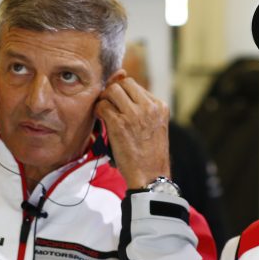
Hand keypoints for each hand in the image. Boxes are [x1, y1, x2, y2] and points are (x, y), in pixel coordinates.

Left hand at [95, 74, 169, 188]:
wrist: (150, 176)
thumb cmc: (150, 154)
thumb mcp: (155, 126)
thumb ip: (143, 108)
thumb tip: (124, 84)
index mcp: (160, 106)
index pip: (135, 85)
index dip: (124, 93)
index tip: (119, 105)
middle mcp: (149, 107)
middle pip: (124, 83)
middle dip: (113, 92)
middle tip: (110, 106)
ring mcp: (134, 114)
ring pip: (112, 90)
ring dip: (105, 100)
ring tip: (106, 113)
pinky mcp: (119, 124)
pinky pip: (102, 106)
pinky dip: (99, 111)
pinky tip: (102, 121)